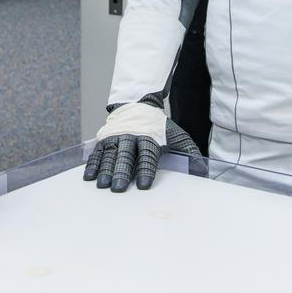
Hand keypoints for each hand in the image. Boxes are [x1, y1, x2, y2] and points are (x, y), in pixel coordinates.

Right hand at [83, 103, 200, 191]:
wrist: (138, 104)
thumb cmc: (158, 126)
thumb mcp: (175, 134)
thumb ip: (187, 149)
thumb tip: (203, 169)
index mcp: (148, 137)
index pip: (147, 155)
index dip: (145, 170)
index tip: (143, 185)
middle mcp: (130, 136)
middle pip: (125, 155)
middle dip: (121, 172)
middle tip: (117, 188)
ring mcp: (116, 136)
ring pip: (109, 154)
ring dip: (105, 169)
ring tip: (102, 185)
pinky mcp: (104, 138)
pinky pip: (97, 151)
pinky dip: (92, 163)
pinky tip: (89, 177)